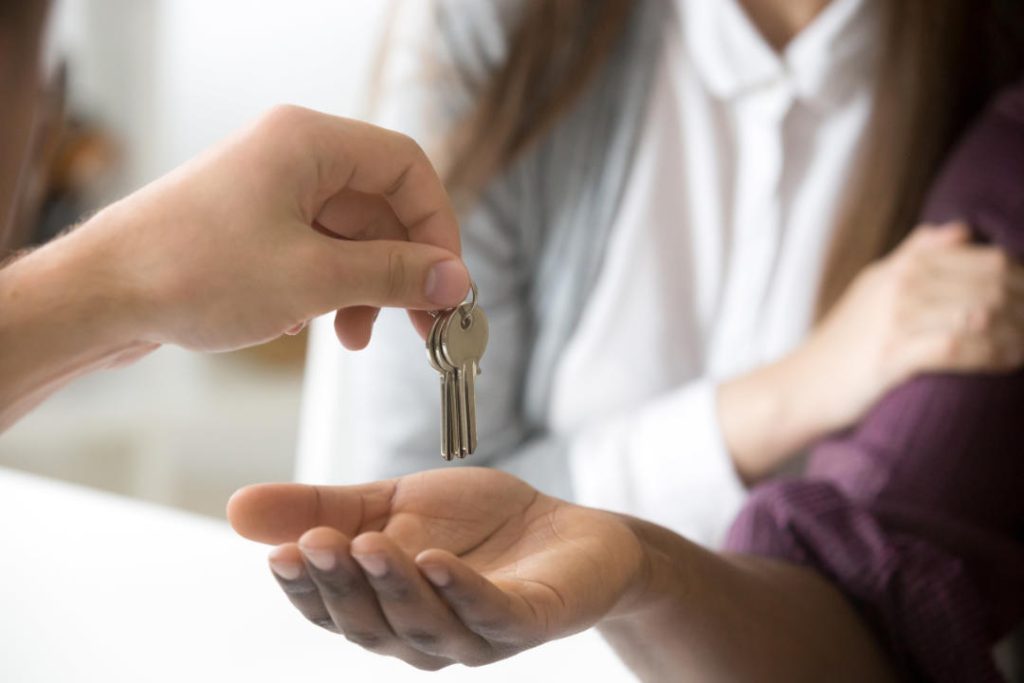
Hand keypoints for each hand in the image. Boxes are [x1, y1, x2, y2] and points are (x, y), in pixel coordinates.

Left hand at [56, 105, 469, 352]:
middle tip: (425, 325)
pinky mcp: (256, 224)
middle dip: (404, 269)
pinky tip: (313, 325)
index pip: (407, 168)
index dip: (438, 226)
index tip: (449, 283)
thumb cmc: (194, 272)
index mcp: (310, 142)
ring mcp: (273, 190)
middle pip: (383, 206)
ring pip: (353, 235)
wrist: (101, 295)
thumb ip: (393, 275)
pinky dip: (331, 289)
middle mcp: (294, 156)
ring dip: (367, 288)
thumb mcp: (313, 279)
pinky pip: (319, 251)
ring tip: (358, 338)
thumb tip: (455, 280)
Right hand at [227, 468, 644, 670]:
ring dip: (392, 587)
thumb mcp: (391, 505)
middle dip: (339, 585)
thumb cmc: (477, 525)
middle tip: (311, 542)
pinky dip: (462, 590)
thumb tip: (234, 508)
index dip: (303, 589)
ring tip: (366, 544)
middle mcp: (426, 637)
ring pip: (424, 624)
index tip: (276, 553)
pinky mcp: (529, 620)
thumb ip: (323, 508)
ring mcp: (478, 635)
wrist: (567, 529)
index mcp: (387, 612)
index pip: (333, 611)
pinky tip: (437, 559)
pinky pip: (491, 613)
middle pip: (370, 624)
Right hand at [801, 223, 1023, 426]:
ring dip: (1017, 334)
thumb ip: (914, 255)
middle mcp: (899, 286)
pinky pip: (957, 347)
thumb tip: (959, 228)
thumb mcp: (873, 287)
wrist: (800, 387)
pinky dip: (991, 356)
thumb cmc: (843, 344)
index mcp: (900, 268)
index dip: (1020, 280)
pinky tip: (1009, 363)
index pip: (983, 260)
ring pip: (979, 315)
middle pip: (988, 285)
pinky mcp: (892, 356)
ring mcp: (895, 320)